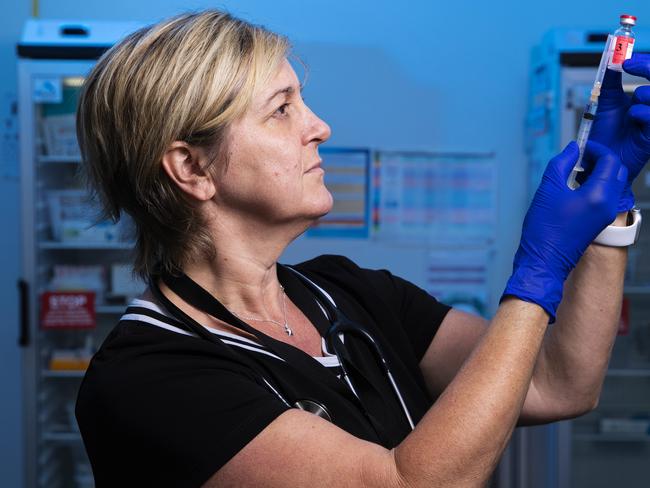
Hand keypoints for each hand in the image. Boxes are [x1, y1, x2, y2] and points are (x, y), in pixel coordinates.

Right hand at [502, 142, 626, 320]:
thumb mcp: (548, 189)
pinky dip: (597, 185)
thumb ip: (561, 163)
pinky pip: (607, 195)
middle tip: (580, 156)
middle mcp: (609, 204)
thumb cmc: (544, 229)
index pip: (610, 160)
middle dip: (601, 158)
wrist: (544, 260)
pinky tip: (576, 186)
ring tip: (576, 170)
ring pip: (613, 183)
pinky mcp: (600, 221)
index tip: (581, 147)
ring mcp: (607, 214)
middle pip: (616, 171)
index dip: (596, 149)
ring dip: (599, 171)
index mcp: (599, 195)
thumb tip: (573, 149)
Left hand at [589, 54, 649, 211]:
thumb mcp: (605, 101)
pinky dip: (646, 114)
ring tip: (635, 95)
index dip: (645, 62)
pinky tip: (634, 114)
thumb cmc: (603, 134)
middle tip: (631, 65)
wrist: (595, 159)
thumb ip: (611, 81)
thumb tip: (611, 59)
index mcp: (644, 97)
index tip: (626, 59)